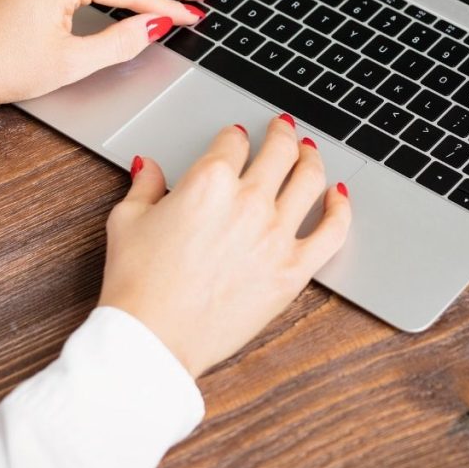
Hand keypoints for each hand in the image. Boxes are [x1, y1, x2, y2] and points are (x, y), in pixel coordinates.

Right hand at [98, 116, 351, 377]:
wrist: (153, 339)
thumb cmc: (137, 284)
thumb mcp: (127, 220)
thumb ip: (145, 185)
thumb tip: (148, 166)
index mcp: (209, 182)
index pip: (233, 141)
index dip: (235, 134)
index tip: (236, 136)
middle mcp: (248, 201)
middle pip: (279, 150)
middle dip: (281, 132)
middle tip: (283, 128)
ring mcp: (275, 235)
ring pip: (310, 179)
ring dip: (311, 158)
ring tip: (309, 152)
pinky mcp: (292, 270)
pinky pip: (332, 231)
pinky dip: (340, 208)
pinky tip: (338, 196)